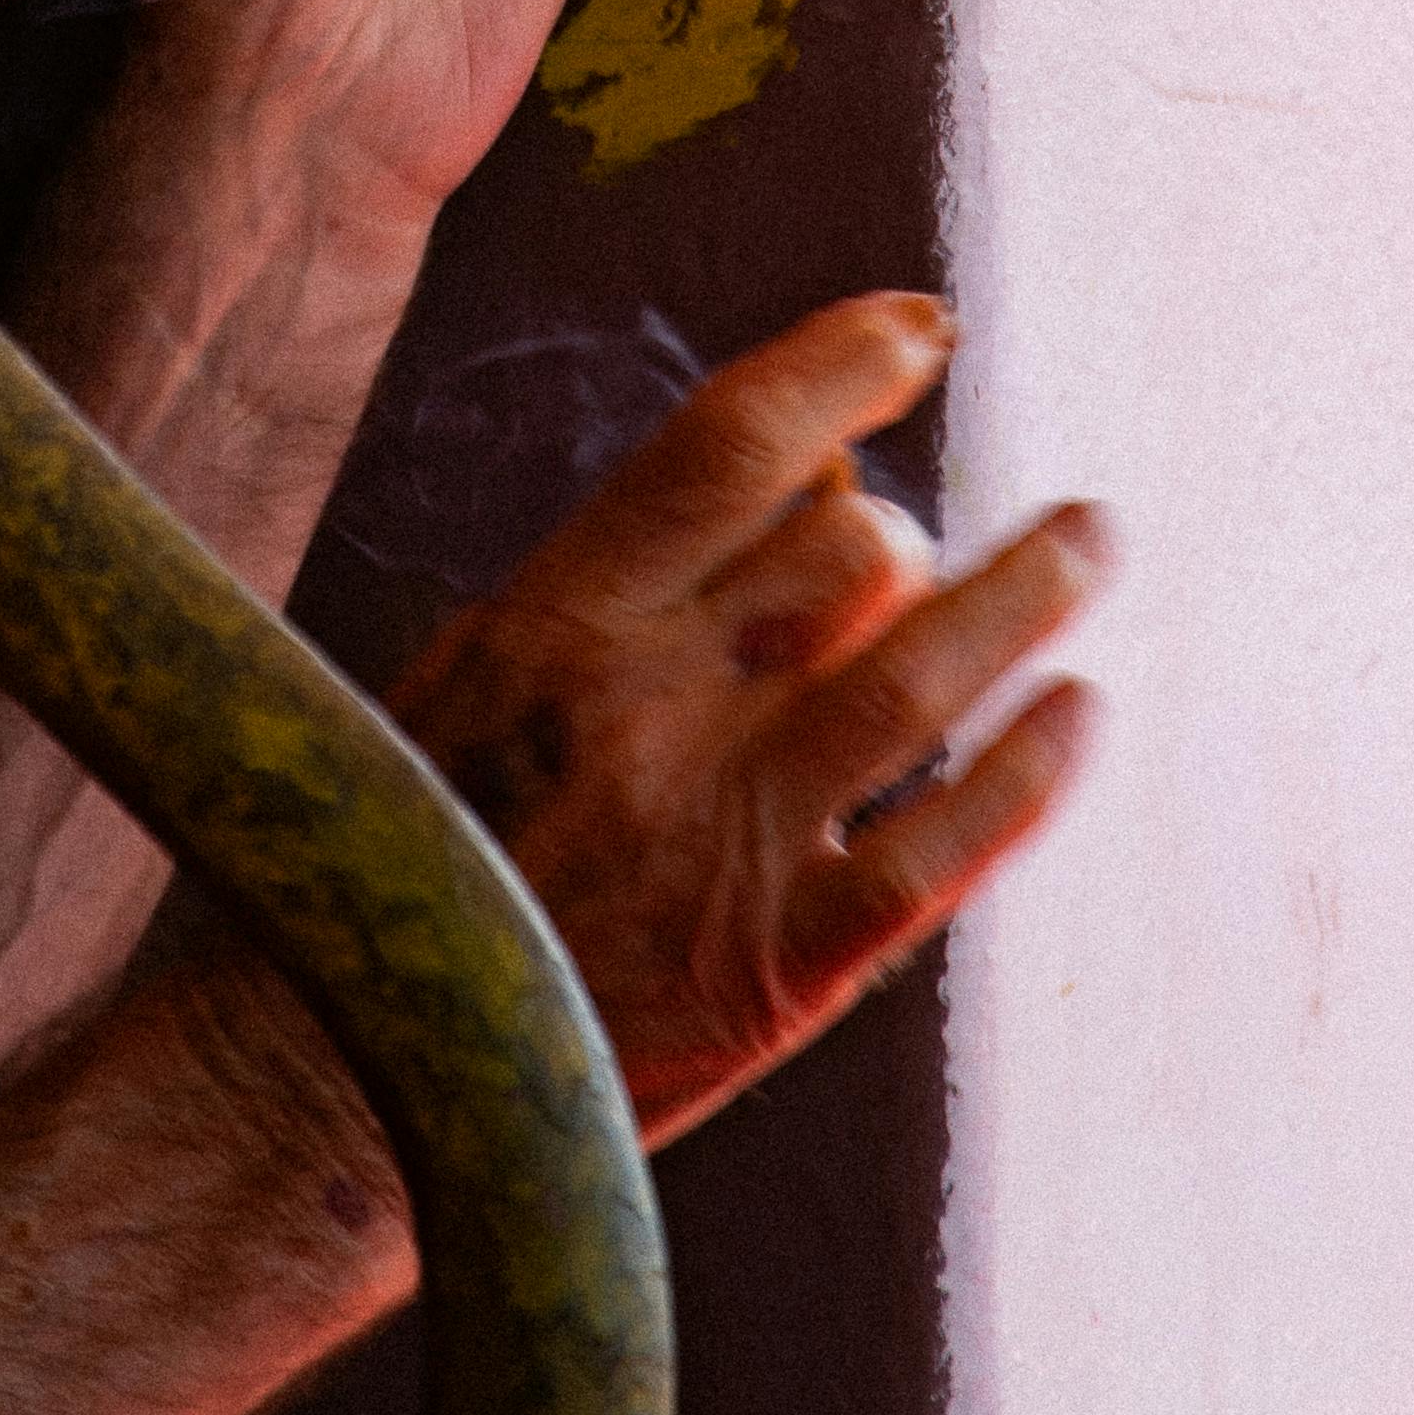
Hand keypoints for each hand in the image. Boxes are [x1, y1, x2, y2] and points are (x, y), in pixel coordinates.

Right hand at [392, 295, 1106, 1141]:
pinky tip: (1079, 713)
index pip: (730, 441)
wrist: (325, 1090)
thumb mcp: (479, 676)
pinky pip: (938, 850)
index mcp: (556, 619)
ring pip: (921, 674)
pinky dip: (1027, 774)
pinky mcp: (776, 972)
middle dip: (911, 533)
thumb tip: (820, 472)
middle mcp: (644, 708)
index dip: (844, 361)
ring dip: (1028, 592)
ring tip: (1087, 538)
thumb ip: (631, 576)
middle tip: (934, 555)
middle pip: (847, 550)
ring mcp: (717, 838)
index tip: (921, 324)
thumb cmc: (407, 856)